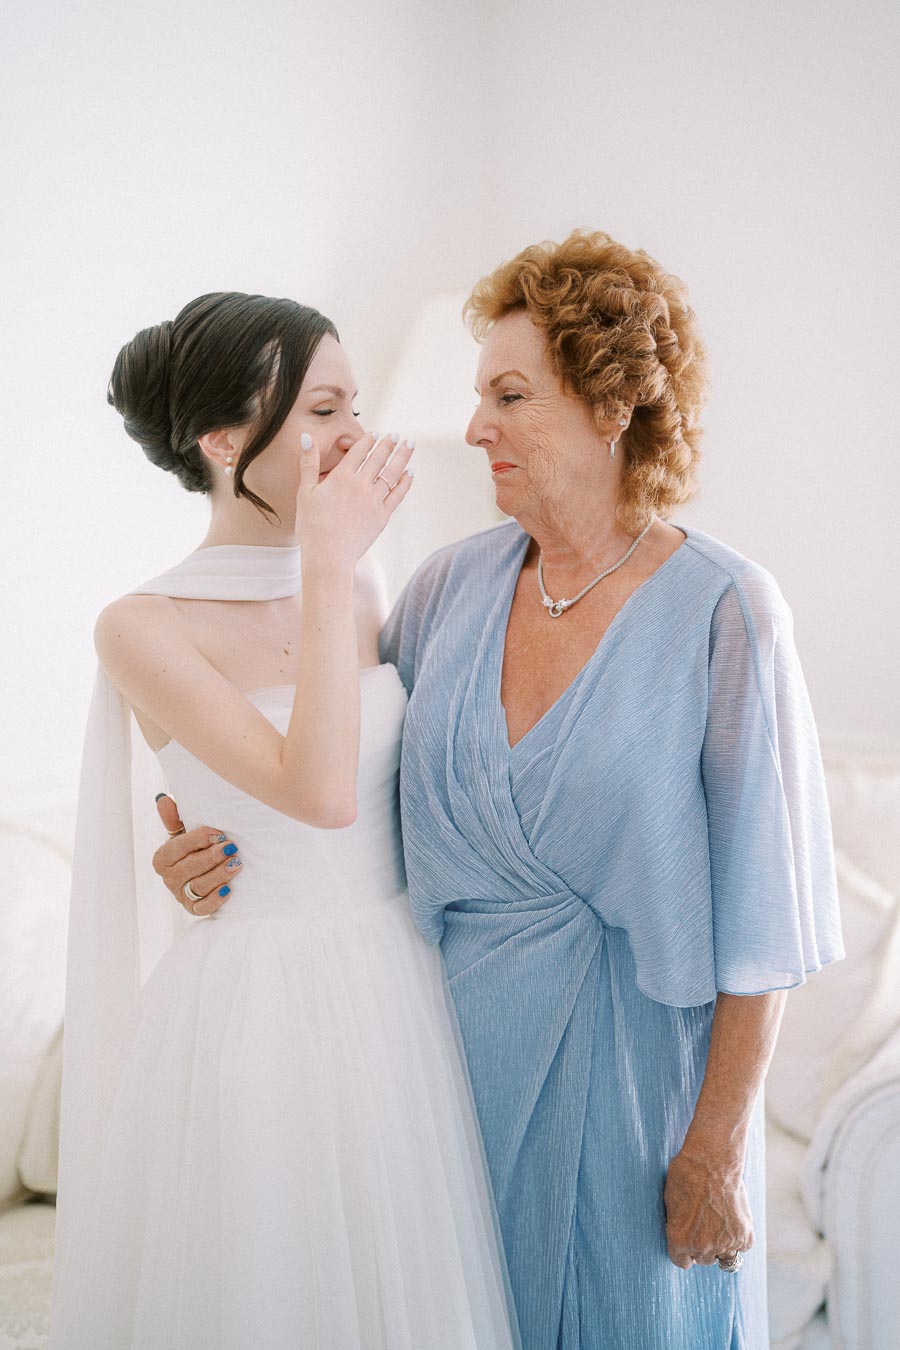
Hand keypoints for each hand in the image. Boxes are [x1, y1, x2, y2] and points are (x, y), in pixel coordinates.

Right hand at [151, 794, 240, 917]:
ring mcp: (180, 895)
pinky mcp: (193, 909)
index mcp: (162, 858)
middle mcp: (168, 878)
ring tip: (236, 864)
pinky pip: (203, 908)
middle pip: (189, 868)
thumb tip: (163, 799)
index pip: (178, 848)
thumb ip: (174, 817)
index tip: (220, 833)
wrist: (205, 868)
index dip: (199, 840)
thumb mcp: (184, 830)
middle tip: (231, 847)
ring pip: (198, 887)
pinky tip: (229, 890)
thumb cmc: (195, 846)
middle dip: (212, 857)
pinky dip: (216, 899)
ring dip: (218, 875)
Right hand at [294, 430, 413, 568]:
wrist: (328, 556)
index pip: (358, 452)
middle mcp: (360, 485)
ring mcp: (374, 500)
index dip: (368, 441)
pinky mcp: (382, 516)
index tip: (376, 433)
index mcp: (341, 477)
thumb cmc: (312, 527)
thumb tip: (306, 437)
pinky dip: (405, 482)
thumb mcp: (305, 492)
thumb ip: (308, 463)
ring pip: (392, 473)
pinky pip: (397, 494)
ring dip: (402, 457)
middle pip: (378, 459)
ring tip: (410, 445)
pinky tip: (410, 473)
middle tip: (397, 435)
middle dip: (389, 444)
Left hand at [663, 1146, 753, 1269]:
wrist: (712, 1161)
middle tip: (705, 1225)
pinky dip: (740, 1238)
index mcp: (679, 1240)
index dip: (684, 1252)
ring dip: (722, 1245)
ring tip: (719, 1223)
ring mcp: (725, 1243)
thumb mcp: (670, 1201)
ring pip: (724, 1257)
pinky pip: (742, 1247)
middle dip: (703, 1246)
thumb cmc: (686, 1174)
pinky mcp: (744, 1235)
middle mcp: (702, 1247)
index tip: (688, 1245)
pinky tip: (733, 1221)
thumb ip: (678, 1225)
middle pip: (703, 1259)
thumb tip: (683, 1233)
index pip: (681, 1262)